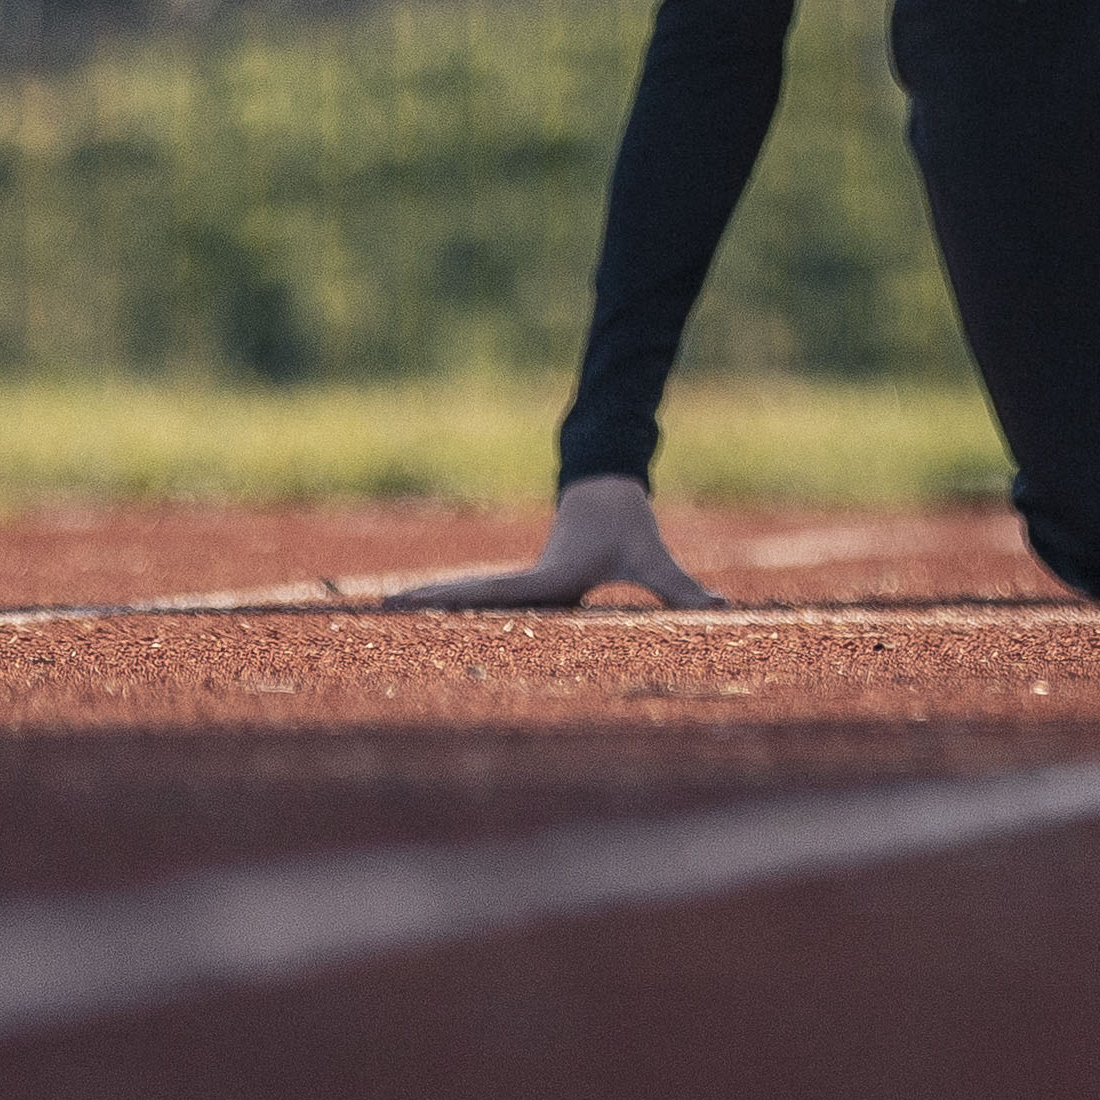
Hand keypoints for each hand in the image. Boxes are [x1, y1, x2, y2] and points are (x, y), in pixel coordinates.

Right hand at [390, 474, 720, 610]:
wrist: (609, 485)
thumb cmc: (629, 523)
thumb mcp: (653, 558)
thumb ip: (682, 589)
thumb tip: (721, 607)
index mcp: (549, 578)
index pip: (496, 596)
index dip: (457, 603)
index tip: (419, 606)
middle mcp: (529, 580)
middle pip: (470, 596)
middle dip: (428, 606)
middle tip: (378, 612)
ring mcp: (524, 580)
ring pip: (473, 595)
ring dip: (434, 603)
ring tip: (385, 611)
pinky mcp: (529, 581)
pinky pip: (486, 597)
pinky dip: (455, 603)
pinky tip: (430, 614)